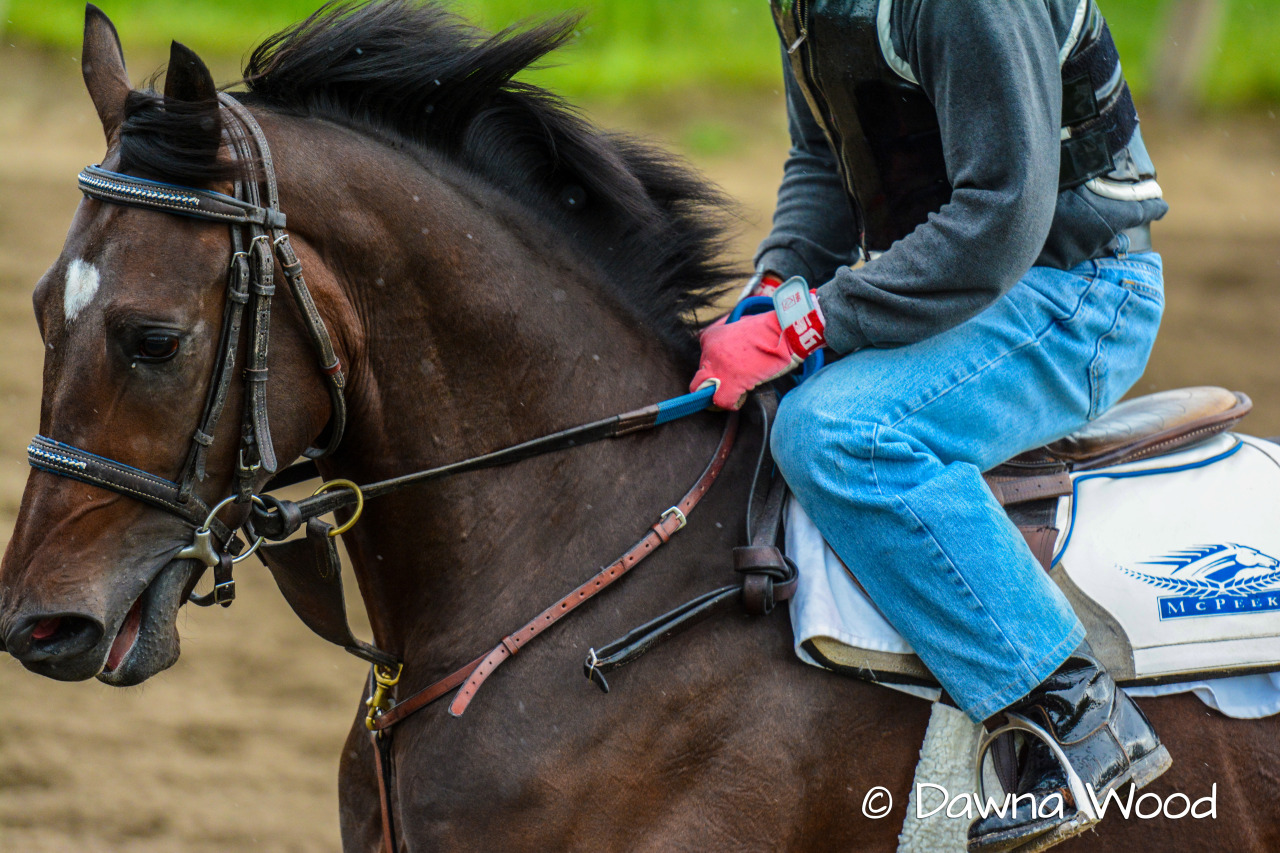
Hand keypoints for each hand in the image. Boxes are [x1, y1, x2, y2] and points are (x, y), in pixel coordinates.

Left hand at [690, 277, 825, 409]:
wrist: (784, 331)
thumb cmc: (768, 331)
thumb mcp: (739, 327)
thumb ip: (725, 339)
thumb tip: (725, 359)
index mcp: (709, 337)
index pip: (702, 362)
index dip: (716, 371)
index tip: (728, 373)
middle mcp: (709, 351)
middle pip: (698, 380)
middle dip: (711, 386)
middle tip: (727, 387)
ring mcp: (719, 366)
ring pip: (706, 393)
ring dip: (720, 395)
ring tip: (738, 389)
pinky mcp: (731, 380)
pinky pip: (722, 401)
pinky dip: (731, 403)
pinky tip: (742, 396)